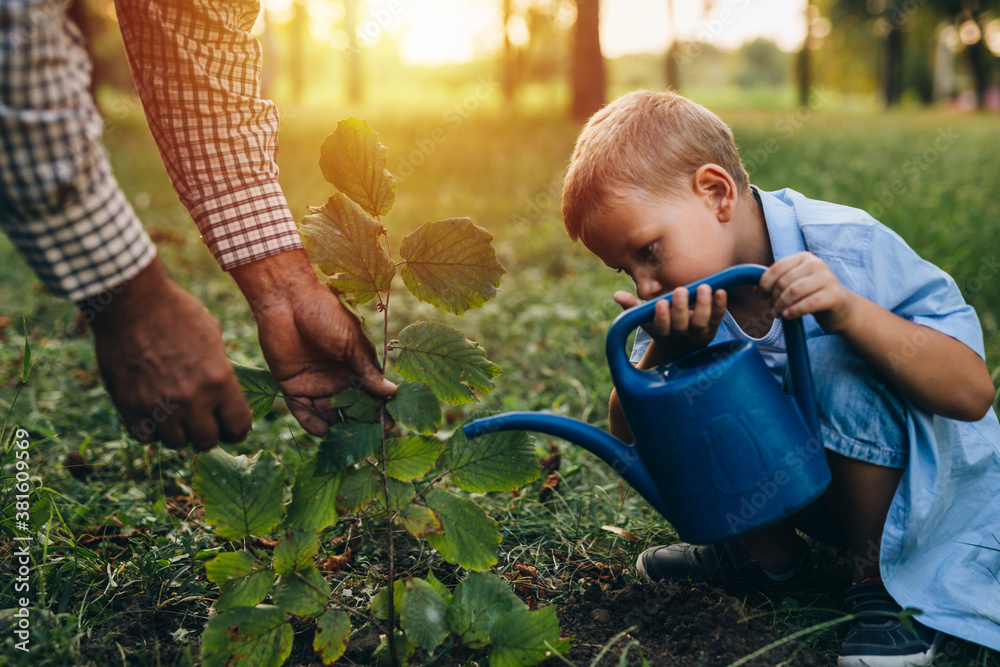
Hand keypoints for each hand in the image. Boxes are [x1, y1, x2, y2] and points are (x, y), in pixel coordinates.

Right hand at [88, 258, 251, 449]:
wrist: (131, 302)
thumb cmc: (177, 312)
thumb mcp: (213, 337)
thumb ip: (220, 370)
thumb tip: (225, 390)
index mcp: (220, 381)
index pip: (239, 427)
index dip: (237, 429)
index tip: (232, 426)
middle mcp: (192, 399)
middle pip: (207, 442)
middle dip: (208, 432)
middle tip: (202, 421)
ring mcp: (159, 406)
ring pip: (176, 443)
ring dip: (178, 432)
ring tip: (176, 415)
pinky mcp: (129, 406)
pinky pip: (144, 437)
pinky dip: (150, 430)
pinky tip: (152, 414)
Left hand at [230, 250, 395, 436]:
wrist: (288, 300)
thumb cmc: (326, 314)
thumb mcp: (352, 343)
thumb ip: (367, 370)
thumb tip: (392, 392)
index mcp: (355, 366)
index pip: (370, 395)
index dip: (379, 410)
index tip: (389, 426)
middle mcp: (337, 378)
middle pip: (350, 408)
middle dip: (359, 424)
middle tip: (369, 441)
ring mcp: (315, 384)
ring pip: (328, 413)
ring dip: (337, 427)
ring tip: (346, 441)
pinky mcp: (292, 386)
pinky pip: (303, 411)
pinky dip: (312, 424)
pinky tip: (324, 433)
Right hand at [614, 283, 726, 356]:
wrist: (683, 345)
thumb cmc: (661, 325)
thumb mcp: (645, 319)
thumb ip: (632, 307)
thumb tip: (616, 295)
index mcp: (663, 333)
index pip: (662, 327)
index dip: (662, 317)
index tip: (660, 303)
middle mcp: (681, 334)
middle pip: (681, 324)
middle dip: (681, 308)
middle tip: (680, 290)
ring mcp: (698, 332)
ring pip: (702, 322)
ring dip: (703, 305)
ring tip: (703, 287)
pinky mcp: (713, 327)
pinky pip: (718, 317)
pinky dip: (720, 305)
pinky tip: (720, 291)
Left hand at [757, 252, 856, 332]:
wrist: (841, 308)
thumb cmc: (812, 295)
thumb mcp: (793, 284)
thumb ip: (775, 283)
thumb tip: (756, 289)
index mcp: (804, 257)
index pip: (777, 267)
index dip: (765, 283)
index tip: (762, 295)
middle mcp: (817, 264)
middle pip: (784, 281)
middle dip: (774, 298)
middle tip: (773, 308)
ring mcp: (827, 278)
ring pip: (794, 292)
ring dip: (781, 306)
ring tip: (779, 314)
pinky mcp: (834, 295)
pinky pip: (808, 303)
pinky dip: (794, 311)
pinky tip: (788, 316)